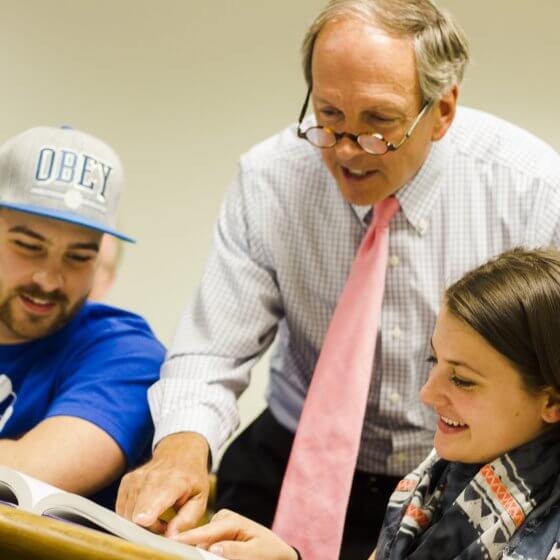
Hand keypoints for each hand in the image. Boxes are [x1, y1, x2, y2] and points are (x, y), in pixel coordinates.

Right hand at [116, 431, 209, 536]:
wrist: (180, 452)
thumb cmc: (192, 479)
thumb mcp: (199, 500)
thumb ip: (186, 520)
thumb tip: (170, 538)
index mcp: (174, 481)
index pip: (155, 499)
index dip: (147, 512)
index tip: (144, 520)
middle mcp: (151, 477)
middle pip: (137, 515)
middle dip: (149, 528)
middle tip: (164, 523)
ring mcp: (136, 478)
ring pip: (128, 516)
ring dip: (142, 523)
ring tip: (158, 514)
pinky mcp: (126, 481)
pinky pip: (123, 510)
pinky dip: (133, 515)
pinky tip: (147, 510)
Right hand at [178, 509, 297, 559]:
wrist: (277, 552)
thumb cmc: (269, 552)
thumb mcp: (256, 553)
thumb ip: (235, 551)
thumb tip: (212, 548)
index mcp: (232, 521)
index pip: (206, 532)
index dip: (187, 538)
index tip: (171, 541)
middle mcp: (222, 519)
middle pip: (201, 540)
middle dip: (197, 552)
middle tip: (211, 554)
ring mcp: (218, 525)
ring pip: (202, 544)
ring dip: (204, 554)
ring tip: (221, 553)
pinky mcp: (216, 534)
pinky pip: (206, 546)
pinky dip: (208, 553)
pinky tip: (214, 554)